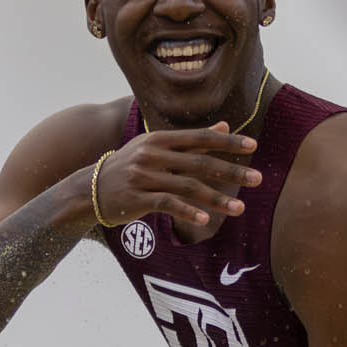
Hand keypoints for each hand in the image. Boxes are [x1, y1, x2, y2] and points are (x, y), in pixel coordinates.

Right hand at [92, 125, 261, 228]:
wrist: (89, 190)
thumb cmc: (129, 167)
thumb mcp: (155, 147)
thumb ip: (190, 140)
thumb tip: (224, 125)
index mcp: (160, 139)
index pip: (200, 137)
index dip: (227, 141)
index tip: (253, 145)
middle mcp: (152, 154)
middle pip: (199, 162)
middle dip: (231, 171)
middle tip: (257, 179)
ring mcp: (144, 176)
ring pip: (188, 187)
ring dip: (216, 198)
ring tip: (239, 208)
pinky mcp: (137, 198)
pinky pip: (168, 205)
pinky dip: (188, 212)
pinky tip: (206, 220)